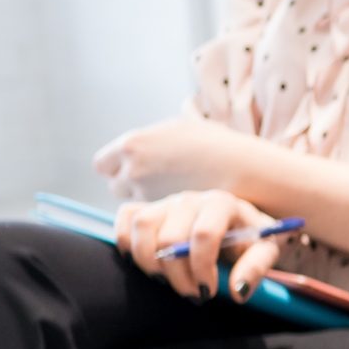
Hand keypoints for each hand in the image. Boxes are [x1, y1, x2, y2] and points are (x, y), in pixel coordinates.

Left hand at [93, 118, 266, 201]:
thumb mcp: (183, 129)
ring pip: (135, 205)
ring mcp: (146, 195)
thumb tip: (149, 143)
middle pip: (116, 186)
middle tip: (154, 185)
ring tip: (173, 199)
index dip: (117, 167)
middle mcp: (133, 170)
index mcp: (134, 144)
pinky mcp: (163, 217)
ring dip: (148, 204)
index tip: (131, 169)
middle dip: (131, 187)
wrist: (245, 171)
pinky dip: (163, 217)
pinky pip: (154, 220)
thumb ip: (157, 138)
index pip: (104, 163)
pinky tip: (182, 210)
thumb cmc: (219, 145)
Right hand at [114, 190, 287, 301]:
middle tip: (191, 293)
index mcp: (222, 204)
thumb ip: (256, 268)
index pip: (203, 235)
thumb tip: (237, 291)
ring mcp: (167, 202)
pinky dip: (125, 240)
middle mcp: (191, 199)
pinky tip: (142, 262)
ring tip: (166, 280)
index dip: (201, 268)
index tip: (207, 292)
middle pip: (170, 238)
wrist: (241, 226)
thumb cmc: (252, 239)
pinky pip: (126, 217)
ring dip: (148, 261)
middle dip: (177, 275)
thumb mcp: (266, 252)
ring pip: (142, 226)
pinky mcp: (149, 208)